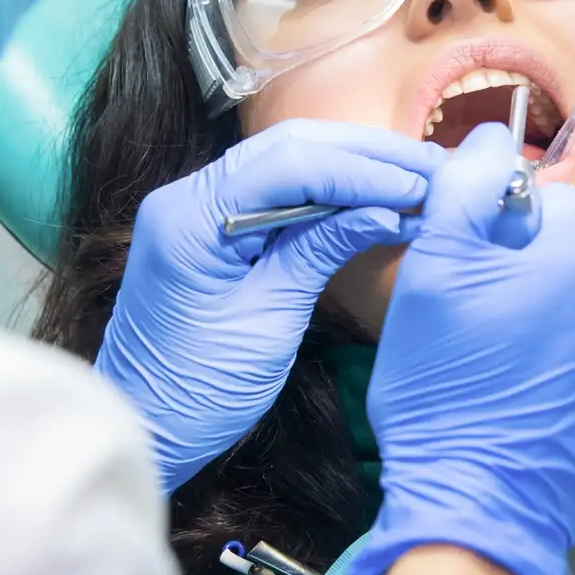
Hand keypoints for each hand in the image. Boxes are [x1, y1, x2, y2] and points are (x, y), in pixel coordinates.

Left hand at [92, 119, 445, 493]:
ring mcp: (197, 206)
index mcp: (191, 217)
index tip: (420, 185)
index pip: (289, 164)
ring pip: (286, 159)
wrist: (143, 428)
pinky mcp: (212, 225)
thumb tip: (388, 208)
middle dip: (364, 154)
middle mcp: (188, 195)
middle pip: (288, 146)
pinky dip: (328, 189)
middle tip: (431, 167)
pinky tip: (373, 196)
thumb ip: (321, 251)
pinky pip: (277, 187)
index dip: (361, 170)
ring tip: (415, 175)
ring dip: (352, 164)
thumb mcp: (269, 322)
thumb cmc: (198, 391)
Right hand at [346, 123, 574, 574]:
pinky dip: (566, 371)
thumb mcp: (435, 269)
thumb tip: (492, 138)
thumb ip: (467, 186)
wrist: (480, 508)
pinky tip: (524, 400)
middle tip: (474, 325)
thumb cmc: (450, 389)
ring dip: (546, 323)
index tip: (466, 272)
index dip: (495, 230)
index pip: (545, 199)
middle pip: (569, 254)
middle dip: (524, 276)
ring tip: (497, 369)